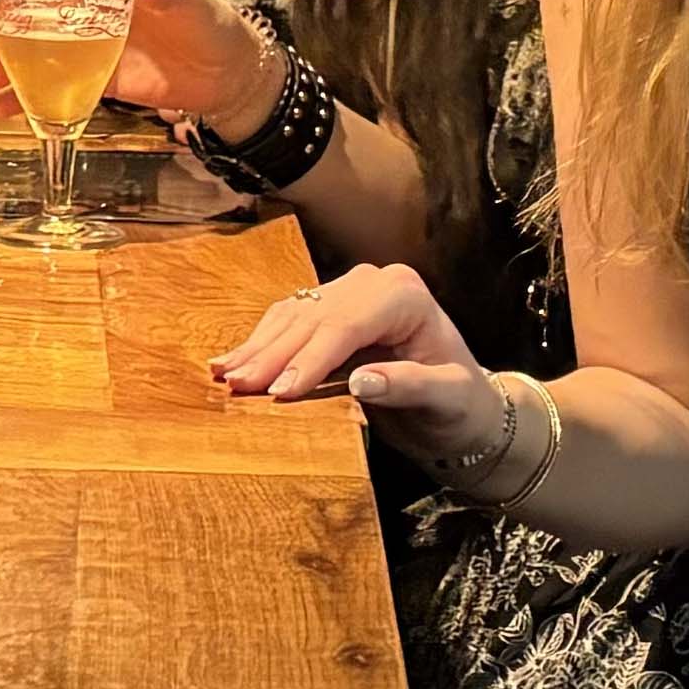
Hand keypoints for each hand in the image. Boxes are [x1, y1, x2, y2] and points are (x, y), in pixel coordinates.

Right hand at [0, 0, 274, 127]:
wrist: (230, 76)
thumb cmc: (211, 24)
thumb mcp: (191, 2)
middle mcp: (87, 9)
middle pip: (27, 5)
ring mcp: (87, 47)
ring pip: (31, 49)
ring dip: (2, 59)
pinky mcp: (94, 81)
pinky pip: (50, 87)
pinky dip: (22, 99)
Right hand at [208, 262, 506, 463]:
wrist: (464, 406)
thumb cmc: (462, 404)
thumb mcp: (447, 400)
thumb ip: (408, 387)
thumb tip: (360, 382)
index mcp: (404, 295)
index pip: (346, 324)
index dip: (309, 358)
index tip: (280, 392)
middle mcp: (373, 282)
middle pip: (313, 317)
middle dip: (273, 354)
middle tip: (238, 387)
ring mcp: (348, 291)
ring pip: (293, 315)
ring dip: (257, 347)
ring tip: (225, 375)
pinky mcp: (330, 308)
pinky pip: (288, 320)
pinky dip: (260, 342)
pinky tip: (232, 362)